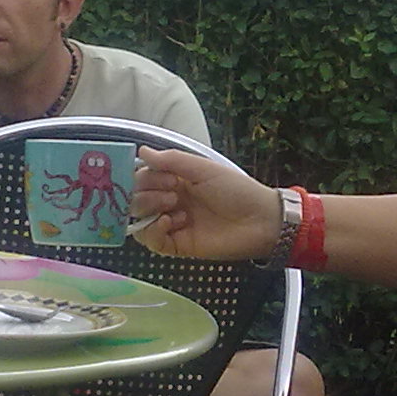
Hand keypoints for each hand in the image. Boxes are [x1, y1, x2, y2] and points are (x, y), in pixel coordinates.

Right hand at [131, 148, 282, 259]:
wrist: (259, 220)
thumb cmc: (237, 190)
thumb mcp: (204, 169)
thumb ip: (172, 160)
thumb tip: (142, 151)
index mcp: (176, 180)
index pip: (142, 177)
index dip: (144, 176)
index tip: (164, 176)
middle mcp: (171, 201)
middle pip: (137, 198)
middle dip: (148, 192)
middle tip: (173, 192)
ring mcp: (172, 224)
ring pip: (139, 219)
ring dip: (149, 209)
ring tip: (173, 206)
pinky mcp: (177, 245)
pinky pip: (151, 241)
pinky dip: (153, 231)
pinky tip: (169, 222)